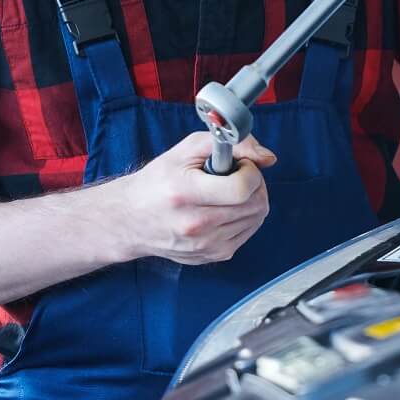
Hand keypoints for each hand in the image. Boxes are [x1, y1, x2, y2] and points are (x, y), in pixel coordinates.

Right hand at [116, 131, 276, 264]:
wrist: (132, 219)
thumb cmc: (158, 181)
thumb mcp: (186, 150)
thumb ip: (230, 144)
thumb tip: (267, 157)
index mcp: (185, 194)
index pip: (242, 189)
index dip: (250, 171)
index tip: (240, 164)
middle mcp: (196, 225)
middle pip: (255, 205)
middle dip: (255, 183)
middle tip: (238, 175)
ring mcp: (206, 245)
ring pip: (256, 218)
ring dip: (251, 199)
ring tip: (228, 191)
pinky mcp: (214, 255)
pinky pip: (248, 232)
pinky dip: (245, 216)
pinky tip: (225, 207)